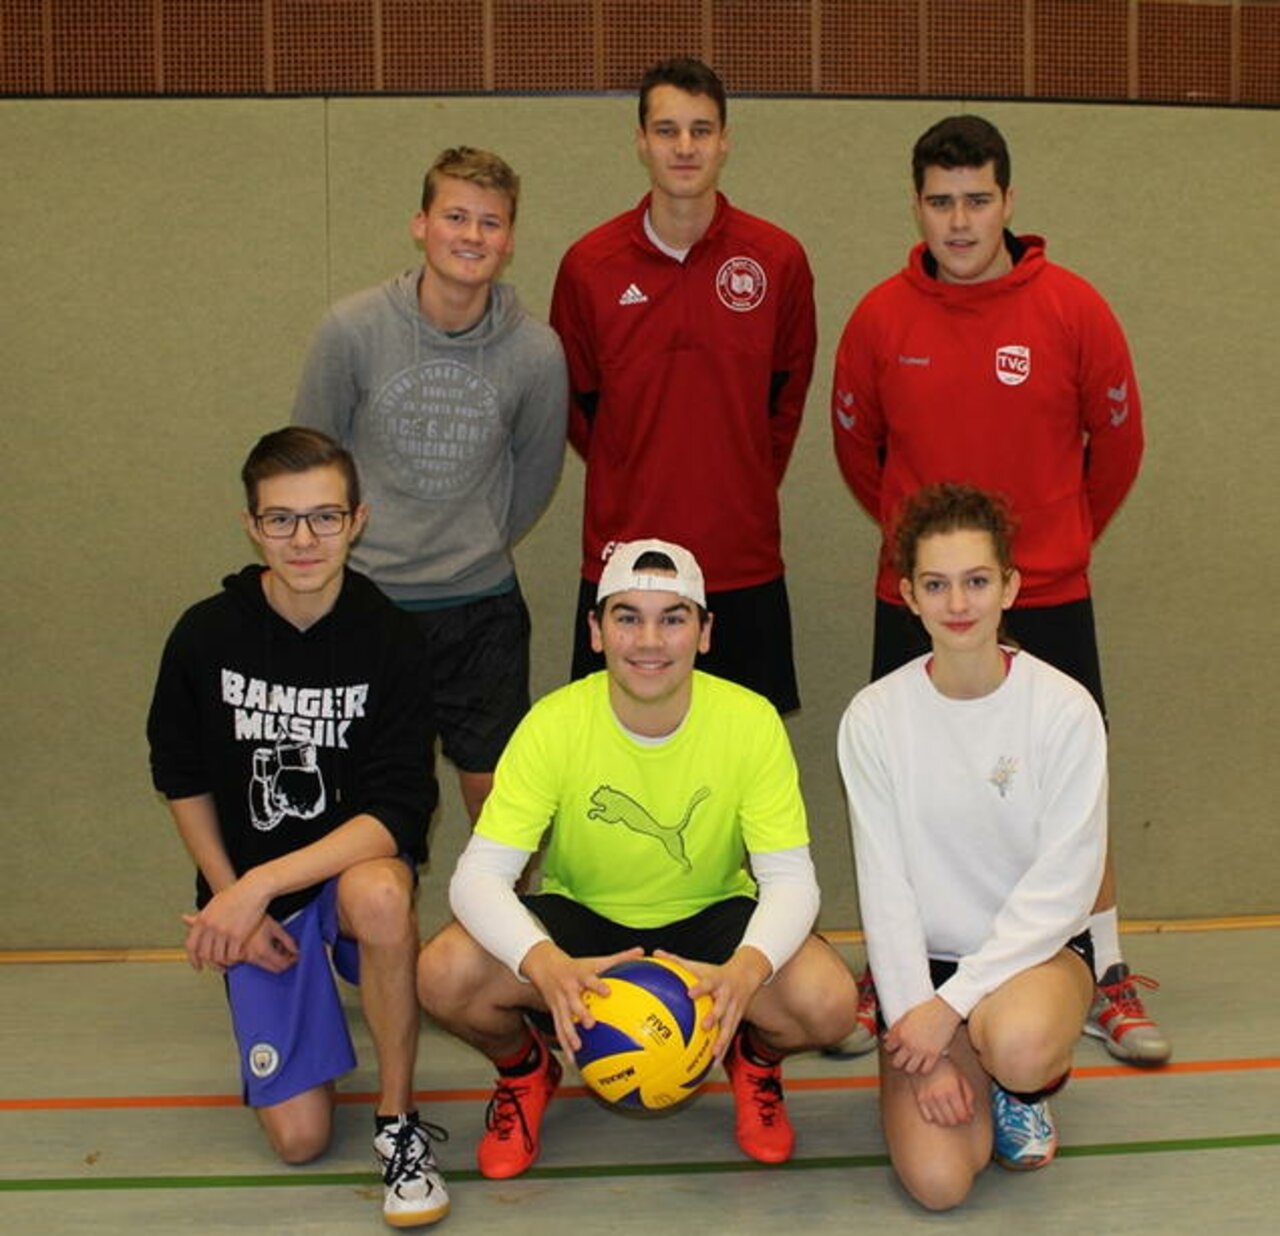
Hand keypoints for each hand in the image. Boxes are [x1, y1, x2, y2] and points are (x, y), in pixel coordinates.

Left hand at [180, 873, 271, 971]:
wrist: (253, 890)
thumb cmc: (236, 894)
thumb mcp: (214, 904)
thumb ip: (202, 917)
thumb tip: (189, 922)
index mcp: (202, 919)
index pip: (191, 946)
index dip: (193, 959)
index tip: (198, 966)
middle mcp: (210, 927)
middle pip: (205, 954)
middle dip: (211, 964)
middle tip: (218, 966)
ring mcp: (224, 932)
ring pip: (219, 957)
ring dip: (224, 962)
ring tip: (230, 962)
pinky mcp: (238, 935)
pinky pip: (232, 955)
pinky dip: (235, 959)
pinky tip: (239, 957)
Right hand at [240, 916, 298, 973]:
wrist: (238, 914)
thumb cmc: (256, 918)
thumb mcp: (275, 927)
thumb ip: (288, 940)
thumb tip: (296, 950)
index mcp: (263, 951)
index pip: (282, 965)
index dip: (292, 961)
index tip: (296, 955)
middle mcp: (253, 958)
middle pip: (274, 969)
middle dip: (284, 961)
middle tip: (289, 951)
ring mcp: (246, 959)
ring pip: (266, 966)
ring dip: (275, 959)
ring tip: (276, 944)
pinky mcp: (241, 957)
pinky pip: (257, 962)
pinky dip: (265, 957)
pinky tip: (267, 945)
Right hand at [520, 942, 643, 1053]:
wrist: (545, 965)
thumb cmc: (577, 965)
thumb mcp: (596, 960)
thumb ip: (620, 958)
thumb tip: (642, 952)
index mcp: (580, 976)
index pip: (589, 979)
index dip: (597, 985)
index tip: (607, 992)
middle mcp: (568, 989)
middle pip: (574, 1002)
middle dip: (580, 1013)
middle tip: (590, 1024)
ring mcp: (560, 1002)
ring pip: (563, 1019)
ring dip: (570, 1034)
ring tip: (578, 1047)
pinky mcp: (554, 1012)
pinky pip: (559, 1030)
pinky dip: (565, 1044)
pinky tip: (573, 1059)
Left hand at [655, 946, 771, 1062]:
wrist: (747, 974)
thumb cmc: (716, 972)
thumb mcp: (699, 965)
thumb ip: (677, 961)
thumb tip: (655, 953)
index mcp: (717, 980)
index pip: (708, 983)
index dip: (700, 988)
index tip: (690, 993)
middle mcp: (727, 995)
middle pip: (722, 1007)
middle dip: (715, 1017)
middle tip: (705, 1026)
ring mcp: (734, 1009)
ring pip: (729, 1026)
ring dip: (722, 1040)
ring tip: (713, 1055)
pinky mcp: (737, 1020)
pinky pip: (730, 1037)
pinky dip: (722, 1051)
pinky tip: (712, 1066)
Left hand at [883, 995, 961, 1073]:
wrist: (944, 1010)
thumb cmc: (926, 1010)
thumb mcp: (906, 1016)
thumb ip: (895, 1028)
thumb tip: (885, 1037)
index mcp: (901, 1033)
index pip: (888, 1048)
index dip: (890, 1047)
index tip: (894, 1047)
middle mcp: (909, 1044)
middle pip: (897, 1063)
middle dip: (898, 1061)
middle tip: (902, 1057)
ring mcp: (921, 1050)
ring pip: (909, 1069)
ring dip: (910, 1066)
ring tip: (913, 1061)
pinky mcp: (934, 1055)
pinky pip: (925, 1069)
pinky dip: (923, 1068)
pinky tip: (924, 1062)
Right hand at [909, 1056, 975, 1126]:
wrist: (927, 1058)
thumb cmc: (947, 1068)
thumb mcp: (962, 1078)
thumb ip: (969, 1097)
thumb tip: (971, 1114)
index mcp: (952, 1090)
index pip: (961, 1115)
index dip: (966, 1118)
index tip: (967, 1116)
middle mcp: (939, 1095)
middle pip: (952, 1121)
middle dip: (958, 1120)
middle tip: (959, 1115)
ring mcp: (928, 1098)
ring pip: (941, 1121)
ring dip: (947, 1121)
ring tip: (950, 1114)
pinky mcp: (919, 1099)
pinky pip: (928, 1118)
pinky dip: (935, 1118)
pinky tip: (938, 1111)